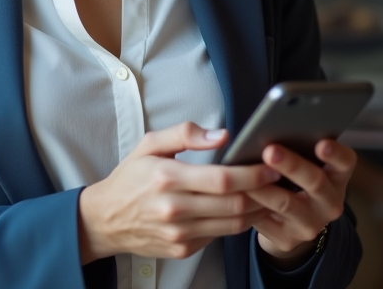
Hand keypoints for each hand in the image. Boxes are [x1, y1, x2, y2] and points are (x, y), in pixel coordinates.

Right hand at [78, 122, 280, 262]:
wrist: (105, 219)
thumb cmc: (130, 178)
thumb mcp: (149, 144)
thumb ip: (185, 133)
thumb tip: (221, 134)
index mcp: (167, 177)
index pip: (223, 179)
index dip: (253, 174)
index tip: (270, 166)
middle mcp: (174, 209)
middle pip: (234, 204)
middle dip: (263, 192)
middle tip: (277, 179)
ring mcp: (179, 233)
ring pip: (233, 225)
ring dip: (256, 210)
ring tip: (268, 195)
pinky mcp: (182, 249)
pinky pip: (219, 236)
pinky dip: (236, 224)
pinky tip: (244, 210)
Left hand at [245, 138, 356, 267]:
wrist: (290, 222)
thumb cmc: (295, 180)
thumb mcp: (305, 165)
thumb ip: (297, 149)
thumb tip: (269, 129)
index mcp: (337, 177)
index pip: (345, 163)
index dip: (335, 153)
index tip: (321, 143)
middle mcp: (330, 202)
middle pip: (314, 182)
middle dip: (291, 165)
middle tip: (270, 151)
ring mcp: (311, 224)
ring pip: (286, 203)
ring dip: (264, 188)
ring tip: (245, 174)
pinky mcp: (288, 239)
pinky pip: (265, 222)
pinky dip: (250, 206)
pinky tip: (237, 194)